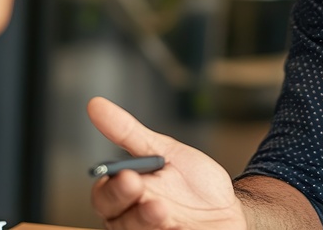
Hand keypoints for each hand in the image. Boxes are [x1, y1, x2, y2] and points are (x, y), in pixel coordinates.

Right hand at [87, 96, 247, 229]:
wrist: (227, 206)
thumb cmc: (191, 183)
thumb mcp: (163, 151)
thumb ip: (128, 132)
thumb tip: (95, 104)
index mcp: (126, 197)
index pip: (104, 197)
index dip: (111, 188)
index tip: (126, 174)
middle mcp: (134, 221)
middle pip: (116, 219)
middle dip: (125, 202)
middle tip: (137, 186)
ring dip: (145, 220)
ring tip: (160, 209)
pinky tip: (178, 225)